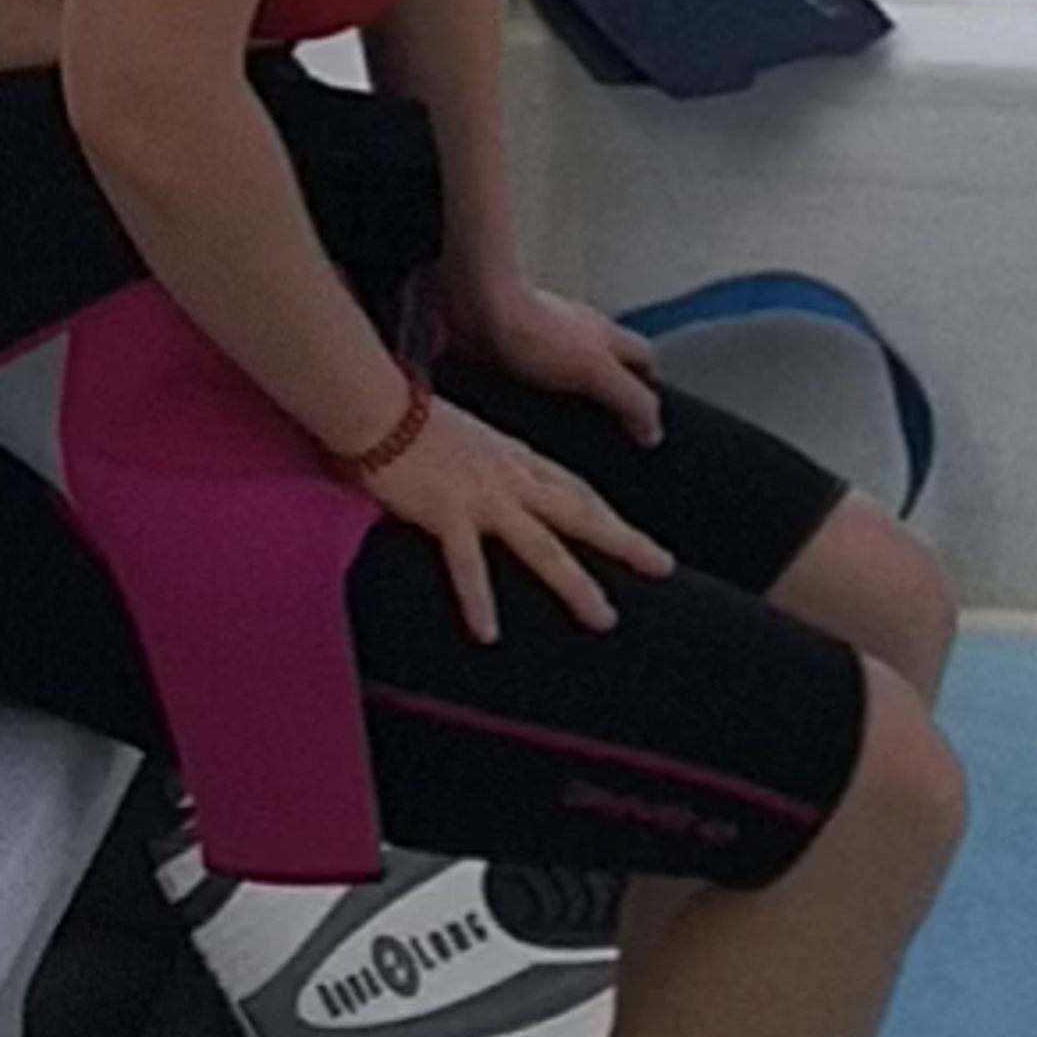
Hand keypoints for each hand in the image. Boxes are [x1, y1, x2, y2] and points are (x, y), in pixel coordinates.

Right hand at [350, 390, 673, 649]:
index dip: (606, 512)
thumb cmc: (402, 412)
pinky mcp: (446, 513)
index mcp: (511, 456)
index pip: (573, 487)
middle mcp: (509, 477)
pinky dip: (479, 601)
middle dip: (625, 540)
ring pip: (544, 546)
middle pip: (580, 513)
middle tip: (663, 566)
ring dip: (576, 584)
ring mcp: (482, 497)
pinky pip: (468, 565)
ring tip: (604, 619)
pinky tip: (489, 634)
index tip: (633, 533)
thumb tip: (476, 473)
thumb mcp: (458, 431)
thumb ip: (476, 455)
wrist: (373, 402)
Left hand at [443, 277, 665, 446]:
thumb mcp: (594, 371)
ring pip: (568, 369)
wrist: (473, 309)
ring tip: (562, 428)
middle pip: (608, 363)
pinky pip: (531, 375)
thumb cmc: (529, 329)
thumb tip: (653, 431)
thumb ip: (629, 399)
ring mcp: (544, 338)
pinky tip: (527, 411)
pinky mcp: (511, 349)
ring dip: (568, 395)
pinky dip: (534, 393)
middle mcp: (579, 332)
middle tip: (606, 430)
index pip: (644, 359)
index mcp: (606, 335)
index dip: (649, 387)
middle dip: (609, 394)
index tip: (648, 419)